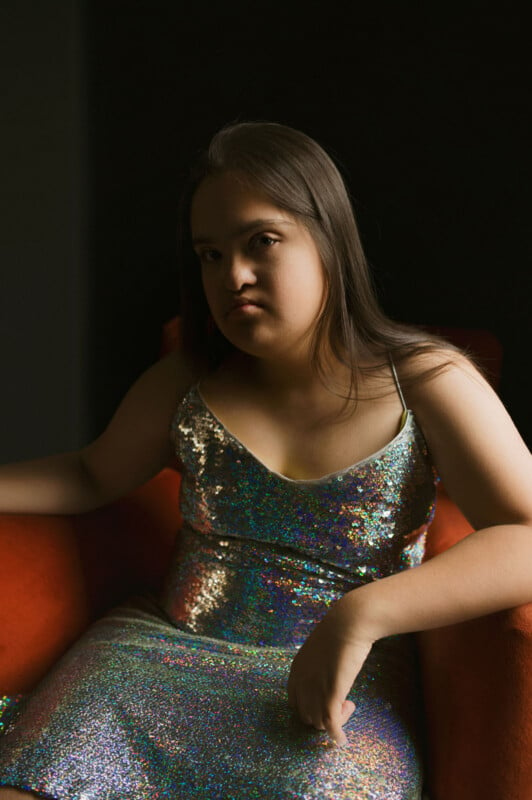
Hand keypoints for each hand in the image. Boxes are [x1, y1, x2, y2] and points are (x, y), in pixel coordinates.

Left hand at [287, 603, 373, 745]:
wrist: (348, 623)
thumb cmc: (339, 632)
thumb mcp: (320, 650)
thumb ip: (318, 665)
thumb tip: (327, 673)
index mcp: (296, 671)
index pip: (295, 703)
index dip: (311, 706)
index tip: (328, 700)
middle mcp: (301, 683)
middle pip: (305, 715)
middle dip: (322, 715)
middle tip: (343, 703)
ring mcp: (314, 689)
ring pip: (317, 722)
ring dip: (333, 722)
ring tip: (349, 705)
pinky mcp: (331, 694)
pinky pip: (330, 725)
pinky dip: (335, 736)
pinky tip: (342, 740)